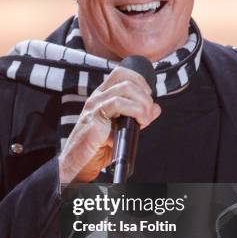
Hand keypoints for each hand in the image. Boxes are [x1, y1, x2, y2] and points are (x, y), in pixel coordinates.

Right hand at [58, 66, 160, 182]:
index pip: (121, 73)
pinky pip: (118, 103)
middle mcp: (97, 97)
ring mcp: (95, 106)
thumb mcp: (124, 129)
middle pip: (126, 78)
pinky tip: (139, 123)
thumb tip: (156, 108)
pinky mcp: (94, 118)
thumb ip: (139, 116)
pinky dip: (135, 111)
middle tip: (148, 112)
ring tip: (144, 120)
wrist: (80, 164)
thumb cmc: (98, 148)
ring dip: (142, 103)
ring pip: (125, 88)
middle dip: (145, 95)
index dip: (140, 81)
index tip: (148, 97)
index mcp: (102, 96)